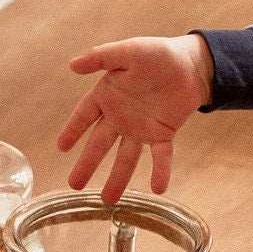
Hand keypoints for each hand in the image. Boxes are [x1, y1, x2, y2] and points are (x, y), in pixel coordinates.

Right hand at [58, 35, 212, 200]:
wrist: (191, 64)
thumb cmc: (157, 53)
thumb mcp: (128, 51)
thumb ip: (101, 57)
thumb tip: (72, 65)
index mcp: (107, 95)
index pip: (83, 116)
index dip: (72, 131)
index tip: (61, 147)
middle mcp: (120, 116)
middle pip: (99, 144)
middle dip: (87, 164)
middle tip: (75, 185)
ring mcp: (140, 128)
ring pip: (125, 157)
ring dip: (117, 178)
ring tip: (108, 200)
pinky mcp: (163, 134)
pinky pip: (160, 156)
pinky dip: (160, 171)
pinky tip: (158, 189)